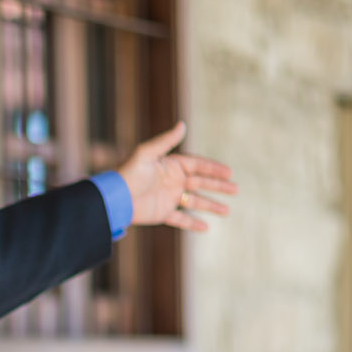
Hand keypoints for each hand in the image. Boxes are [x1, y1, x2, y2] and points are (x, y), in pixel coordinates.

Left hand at [118, 121, 235, 230]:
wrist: (114, 198)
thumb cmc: (129, 173)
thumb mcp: (147, 154)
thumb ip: (165, 141)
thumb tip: (182, 124)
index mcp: (170, 165)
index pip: (197, 166)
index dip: (213, 169)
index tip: (229, 173)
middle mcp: (171, 181)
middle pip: (200, 183)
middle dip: (218, 186)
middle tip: (236, 190)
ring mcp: (168, 198)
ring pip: (194, 202)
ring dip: (211, 206)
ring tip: (227, 211)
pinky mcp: (161, 213)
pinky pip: (180, 219)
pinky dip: (192, 223)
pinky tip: (206, 227)